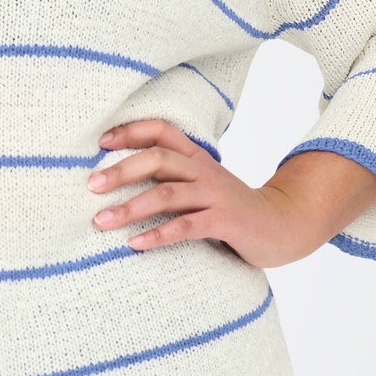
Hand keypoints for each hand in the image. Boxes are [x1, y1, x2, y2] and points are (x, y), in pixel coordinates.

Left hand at [88, 119, 375, 268]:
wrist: (284, 225)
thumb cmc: (232, 208)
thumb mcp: (202, 185)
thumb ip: (172, 179)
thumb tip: (121, 180)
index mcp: (197, 158)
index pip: (162, 131)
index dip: (131, 131)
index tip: (100, 142)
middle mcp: (204, 172)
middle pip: (158, 159)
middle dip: (121, 170)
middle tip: (91, 185)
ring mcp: (215, 196)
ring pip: (167, 194)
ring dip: (130, 208)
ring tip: (101, 221)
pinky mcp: (225, 222)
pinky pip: (186, 227)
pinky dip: (158, 235)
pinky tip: (135, 244)